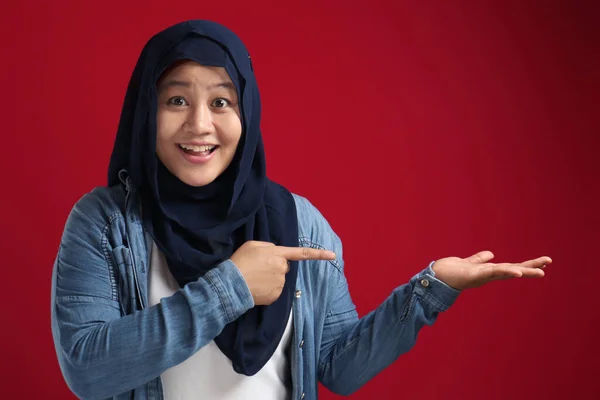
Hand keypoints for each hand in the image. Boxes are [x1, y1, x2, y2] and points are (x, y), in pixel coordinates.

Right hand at [230, 241, 335, 305]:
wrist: (231, 283)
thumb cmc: (240, 261)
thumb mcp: (253, 245)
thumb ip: (268, 247)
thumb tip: (276, 252)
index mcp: (278, 254)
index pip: (301, 253)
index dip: (318, 254)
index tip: (333, 255)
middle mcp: (282, 268)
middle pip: (284, 267)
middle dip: (276, 267)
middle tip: (259, 268)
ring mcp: (280, 283)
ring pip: (279, 279)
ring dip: (271, 278)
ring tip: (255, 278)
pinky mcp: (276, 296)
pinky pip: (275, 291)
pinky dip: (268, 290)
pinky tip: (257, 287)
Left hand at [431, 251, 551, 289]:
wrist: (436, 278)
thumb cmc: (451, 271)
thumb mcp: (469, 263)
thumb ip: (479, 259)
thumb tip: (491, 254)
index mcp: (489, 271)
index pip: (511, 267)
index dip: (526, 265)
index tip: (543, 262)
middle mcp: (488, 275)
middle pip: (513, 270)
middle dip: (531, 267)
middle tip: (548, 262)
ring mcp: (483, 276)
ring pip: (506, 272)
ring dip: (523, 271)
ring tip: (540, 271)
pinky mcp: (474, 275)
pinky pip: (492, 272)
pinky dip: (505, 272)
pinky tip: (516, 272)